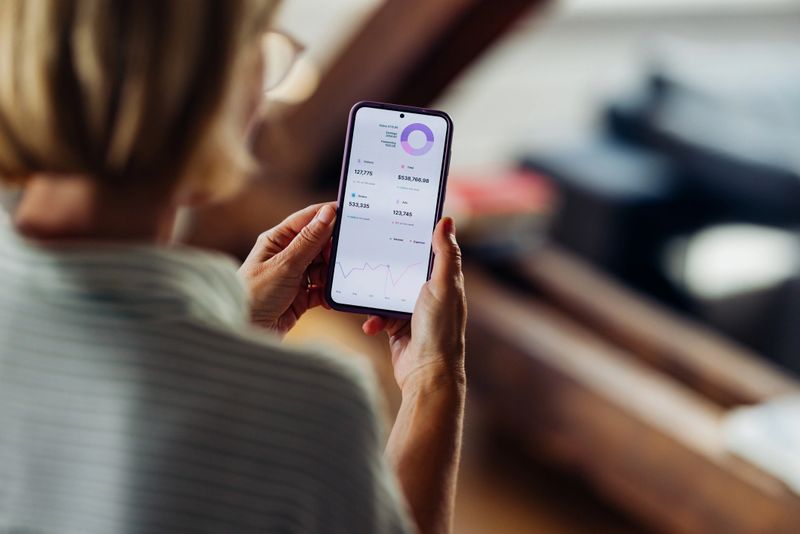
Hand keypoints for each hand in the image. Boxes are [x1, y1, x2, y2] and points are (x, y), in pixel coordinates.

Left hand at [238, 202, 335, 334]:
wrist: (245, 332)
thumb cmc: (254, 295)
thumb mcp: (285, 264)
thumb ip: (309, 240)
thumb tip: (327, 213)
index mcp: (278, 240)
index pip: (308, 219)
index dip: (329, 215)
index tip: (352, 214)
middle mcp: (286, 255)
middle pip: (319, 244)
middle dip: (333, 249)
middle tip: (346, 255)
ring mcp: (294, 277)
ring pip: (323, 267)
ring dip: (332, 273)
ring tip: (337, 279)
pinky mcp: (300, 297)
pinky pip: (321, 289)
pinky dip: (328, 292)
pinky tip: (333, 297)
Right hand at [363, 217, 466, 392]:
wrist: (427, 374)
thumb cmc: (440, 330)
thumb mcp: (443, 285)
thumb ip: (444, 254)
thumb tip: (446, 219)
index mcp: (445, 280)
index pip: (430, 250)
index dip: (415, 236)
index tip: (395, 221)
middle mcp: (430, 294)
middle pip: (403, 269)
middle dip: (386, 265)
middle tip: (368, 254)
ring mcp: (413, 311)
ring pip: (386, 292)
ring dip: (375, 298)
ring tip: (368, 301)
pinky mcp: (398, 328)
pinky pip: (379, 314)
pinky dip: (373, 318)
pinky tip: (371, 325)